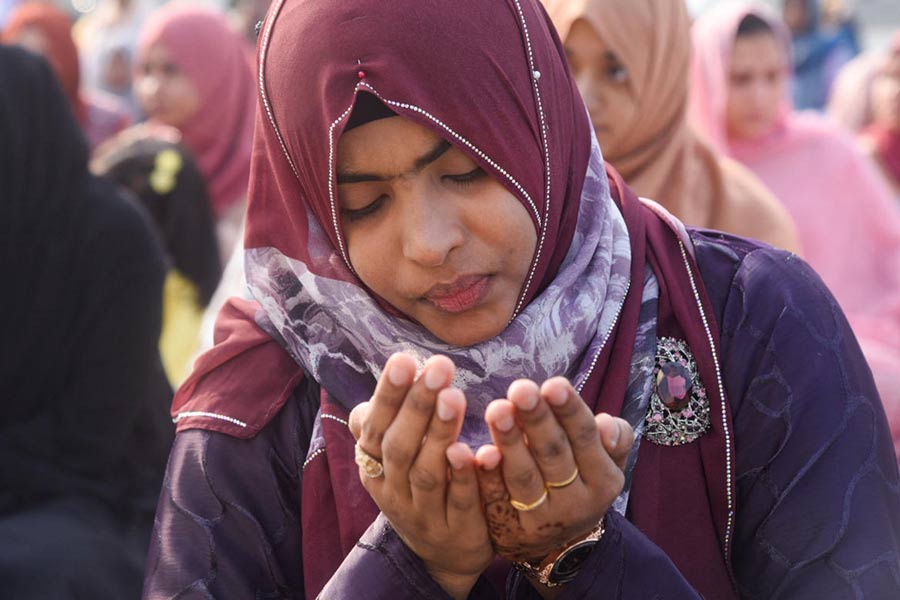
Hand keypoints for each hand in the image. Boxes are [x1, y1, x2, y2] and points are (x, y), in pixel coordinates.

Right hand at [348, 353, 493, 599]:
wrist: (443, 555)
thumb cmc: (419, 485)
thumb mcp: (395, 453)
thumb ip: (393, 413)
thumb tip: (395, 364)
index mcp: (375, 464)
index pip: (375, 425)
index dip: (389, 394)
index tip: (405, 359)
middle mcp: (393, 488)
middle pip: (399, 446)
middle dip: (416, 405)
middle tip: (439, 367)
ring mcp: (423, 513)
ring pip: (426, 472)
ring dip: (438, 433)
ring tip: (454, 397)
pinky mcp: (456, 530)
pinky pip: (460, 502)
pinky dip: (464, 476)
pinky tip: (474, 450)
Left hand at [474, 377, 633, 566]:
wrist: (559, 541)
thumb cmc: (580, 478)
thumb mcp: (605, 462)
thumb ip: (614, 439)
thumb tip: (606, 424)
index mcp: (602, 481)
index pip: (585, 438)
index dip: (570, 411)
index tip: (554, 384)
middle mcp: (575, 504)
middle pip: (554, 455)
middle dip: (537, 420)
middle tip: (521, 389)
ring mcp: (541, 520)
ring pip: (523, 477)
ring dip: (509, 442)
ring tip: (497, 409)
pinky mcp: (509, 531)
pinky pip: (495, 500)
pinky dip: (486, 476)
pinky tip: (477, 452)